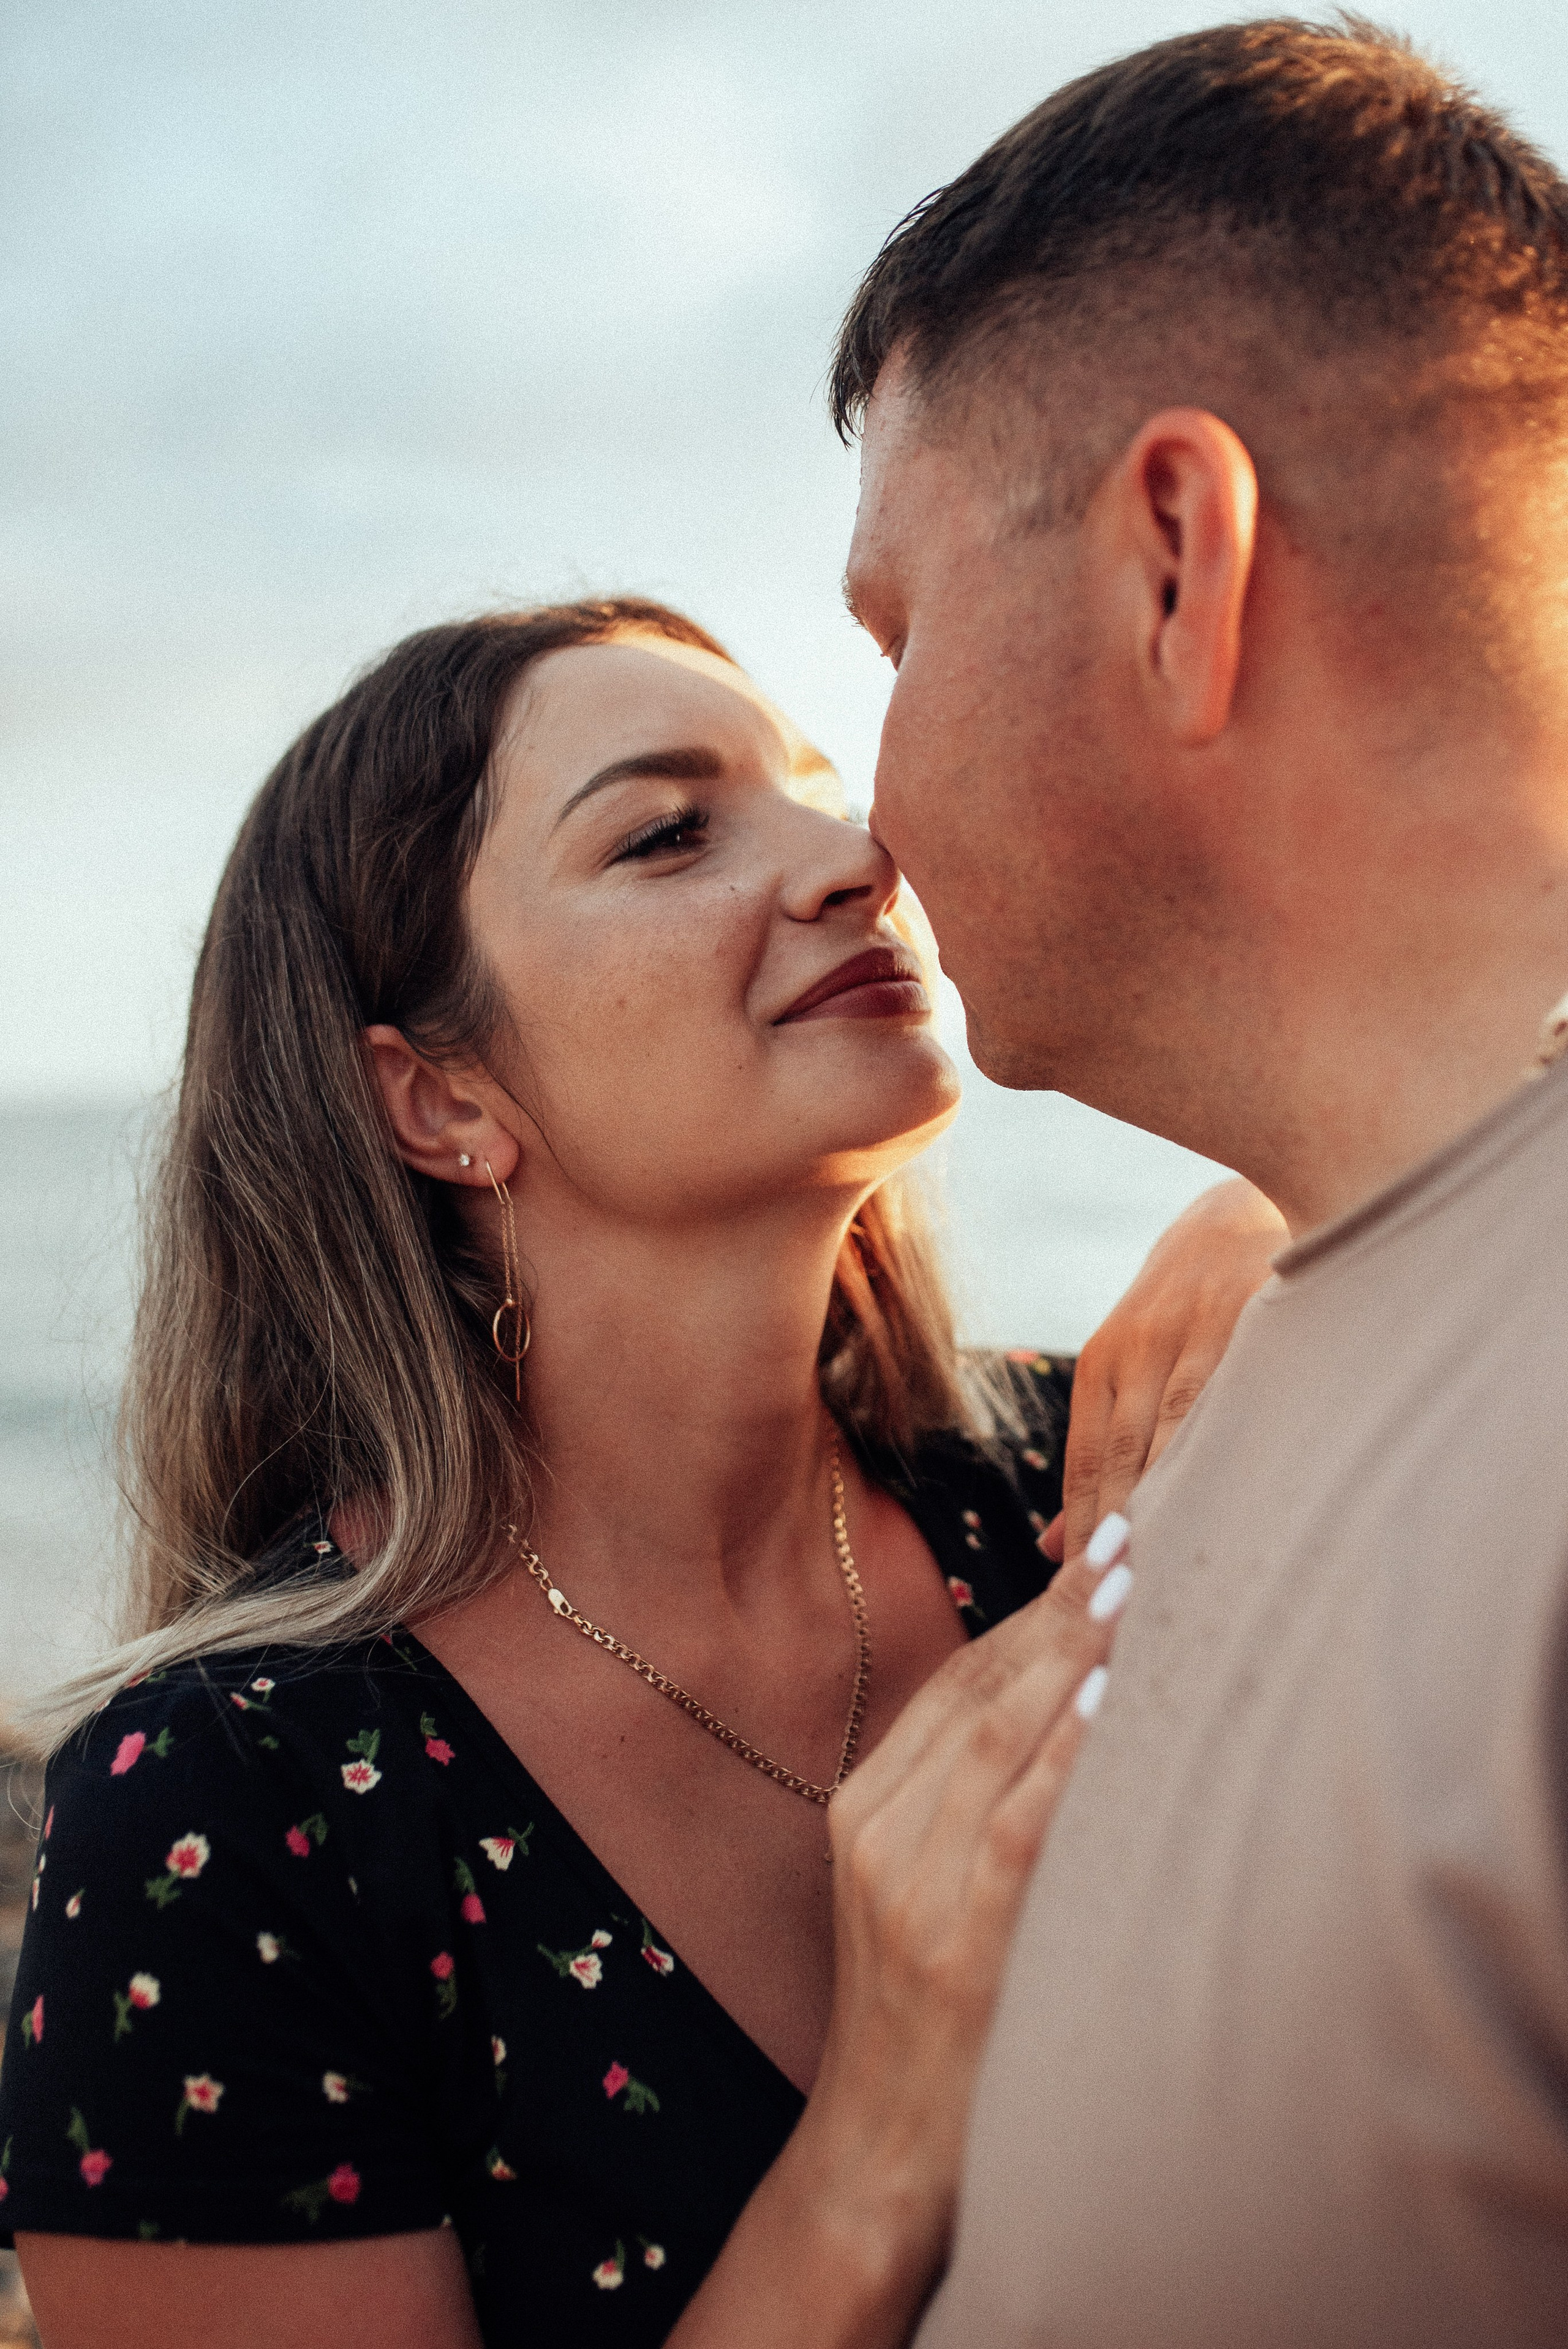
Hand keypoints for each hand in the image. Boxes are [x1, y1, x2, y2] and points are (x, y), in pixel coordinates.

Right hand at [666, 1528, 1131, 2347]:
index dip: (1030, 1613)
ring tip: (1136, 1595)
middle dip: (1059, 1612)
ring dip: (1072, 1660)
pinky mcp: (954, 1941)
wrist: (879, 2151)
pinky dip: (1068, 1757)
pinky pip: (1019, 1824)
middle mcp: (877, 1830)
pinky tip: (1113, 1705)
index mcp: (863, 1807)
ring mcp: (909, 1884)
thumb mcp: (920, 1889)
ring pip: (996, 1738)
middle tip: (1132, 1543)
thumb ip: (967, 1802)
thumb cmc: (924, 2015)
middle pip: (977, 1694)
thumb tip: (1070, 1704)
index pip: (957, 1686)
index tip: (1097, 1554)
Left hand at [1054, 1176, 1284, 1563]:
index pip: (1088, 1465)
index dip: (1086, 1534)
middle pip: (1126, 1460)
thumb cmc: (1182, 1307)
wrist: (1237, 1207)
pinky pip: (1240, 1398)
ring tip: (1171, 1578)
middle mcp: (1141, 1344)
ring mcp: (1199, 1328)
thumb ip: (1098, 1453)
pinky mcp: (1254, 1315)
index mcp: (1104, 1361)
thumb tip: (1052, 1548)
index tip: (1082, 1600)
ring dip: (1173, 1505)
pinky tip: (1241, 1502)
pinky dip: (1234, 1452)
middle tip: (1118, 1611)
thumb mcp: (1127, 1364)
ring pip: (1180, 1434)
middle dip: (1119, 1536)